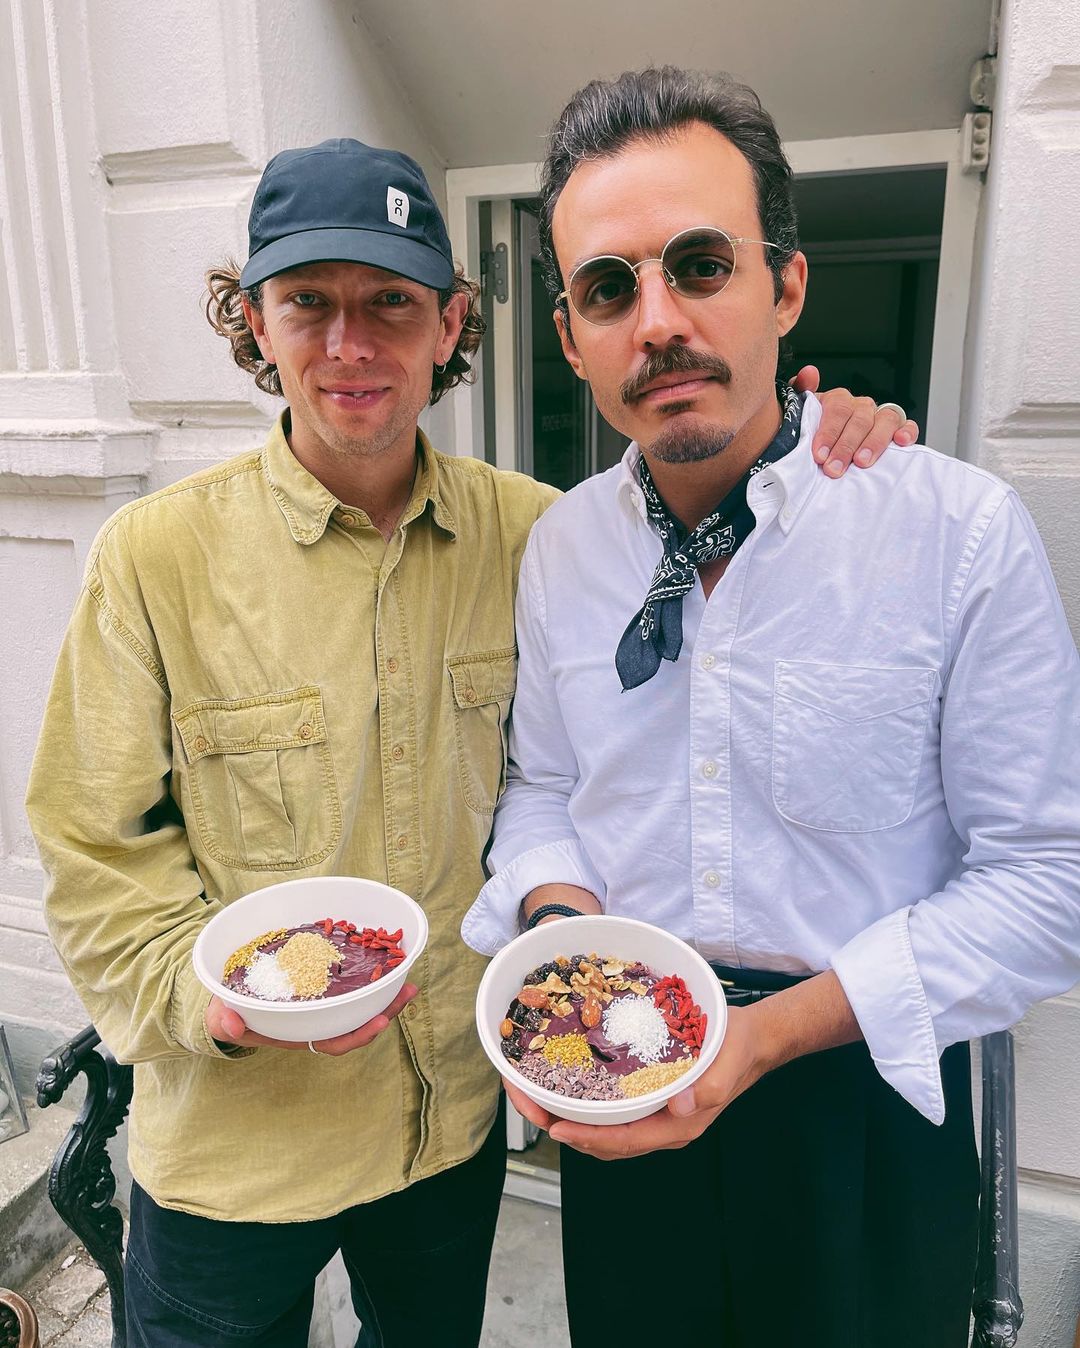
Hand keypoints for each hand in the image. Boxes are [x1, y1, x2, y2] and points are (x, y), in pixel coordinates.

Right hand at [205, 983, 418, 1053]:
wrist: (227, 999)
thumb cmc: (229, 1013)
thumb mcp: (223, 1018)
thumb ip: (225, 1022)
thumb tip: (231, 1024)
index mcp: (300, 1033)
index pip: (334, 1041)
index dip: (358, 1035)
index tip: (379, 1023)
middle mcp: (317, 1020)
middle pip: (357, 1020)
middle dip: (385, 1010)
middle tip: (409, 991)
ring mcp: (322, 1001)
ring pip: (359, 1000)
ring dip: (385, 990)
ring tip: (408, 973)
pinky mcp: (322, 981)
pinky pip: (349, 980)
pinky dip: (367, 970)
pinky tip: (383, 954)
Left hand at [508, 1004, 764, 1160]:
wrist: (751, 1041)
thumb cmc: (738, 1048)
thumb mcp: (729, 1059)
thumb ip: (710, 1085)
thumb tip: (681, 1107)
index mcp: (679, 1125)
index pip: (625, 1141)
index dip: (588, 1138)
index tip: (555, 1127)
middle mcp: (662, 1126)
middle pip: (605, 1141)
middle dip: (564, 1128)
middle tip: (528, 1107)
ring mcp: (655, 1115)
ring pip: (604, 1130)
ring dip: (568, 1118)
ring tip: (535, 1099)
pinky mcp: (649, 1099)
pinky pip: (611, 1112)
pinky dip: (584, 1104)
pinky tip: (566, 1086)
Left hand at [790, 365, 918, 476]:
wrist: (826, 449)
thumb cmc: (814, 432)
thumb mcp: (801, 413)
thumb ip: (801, 392)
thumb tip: (809, 373)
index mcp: (838, 400)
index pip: (837, 409)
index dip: (829, 432)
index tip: (819, 454)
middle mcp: (861, 406)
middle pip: (860, 419)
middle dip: (846, 446)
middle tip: (834, 468)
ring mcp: (880, 416)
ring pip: (885, 420)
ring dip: (874, 442)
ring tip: (861, 462)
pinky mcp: (897, 429)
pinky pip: (907, 425)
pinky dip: (907, 431)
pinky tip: (900, 442)